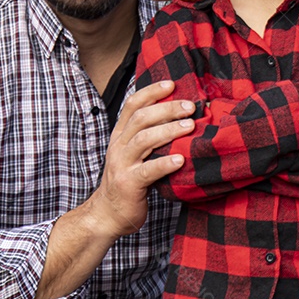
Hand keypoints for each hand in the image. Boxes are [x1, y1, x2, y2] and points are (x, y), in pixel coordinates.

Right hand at [35, 81, 195, 298]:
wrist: (108, 214)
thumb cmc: (129, 181)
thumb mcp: (135, 153)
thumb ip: (150, 135)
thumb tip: (181, 116)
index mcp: (120, 135)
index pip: (132, 104)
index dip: (152, 91)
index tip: (173, 83)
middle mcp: (119, 146)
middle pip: (141, 118)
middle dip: (167, 108)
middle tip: (191, 106)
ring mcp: (122, 164)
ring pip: (143, 140)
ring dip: (169, 130)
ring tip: (190, 126)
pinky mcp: (129, 184)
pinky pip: (148, 171)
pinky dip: (165, 163)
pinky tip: (181, 158)